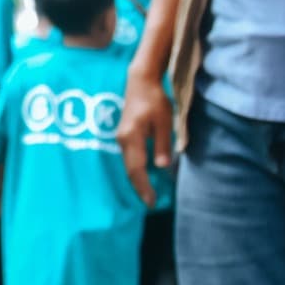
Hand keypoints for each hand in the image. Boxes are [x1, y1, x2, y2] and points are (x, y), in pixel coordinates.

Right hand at [118, 70, 172, 207]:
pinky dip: (135, 170)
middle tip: (150, 203)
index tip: (151, 201)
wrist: (140, 81)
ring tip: (148, 193)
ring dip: (137, 180)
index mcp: (132, 137)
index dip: (143, 186)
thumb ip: (162, 143)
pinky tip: (144, 176)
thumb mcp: (164, 121)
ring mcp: (121, 138)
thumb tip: (161, 166)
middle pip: (129, 170)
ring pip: (128, 165)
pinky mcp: (124, 136)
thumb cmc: (155, 99)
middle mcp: (122, 140)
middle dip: (139, 187)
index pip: (136, 168)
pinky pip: (129, 158)